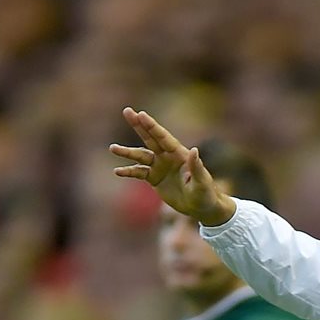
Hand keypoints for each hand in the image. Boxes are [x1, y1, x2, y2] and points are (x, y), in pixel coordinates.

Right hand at [110, 107, 236, 225]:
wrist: (202, 208)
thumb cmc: (206, 194)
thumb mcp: (202, 182)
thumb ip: (197, 167)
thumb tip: (195, 149)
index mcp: (180, 154)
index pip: (164, 138)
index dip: (152, 126)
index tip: (141, 114)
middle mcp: (168, 157)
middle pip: (151, 138)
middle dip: (139, 125)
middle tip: (127, 111)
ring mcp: (160, 167)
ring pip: (141, 155)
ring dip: (127, 152)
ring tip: (112, 148)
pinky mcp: (155, 179)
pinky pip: (139, 173)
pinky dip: (129, 171)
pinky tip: (117, 171)